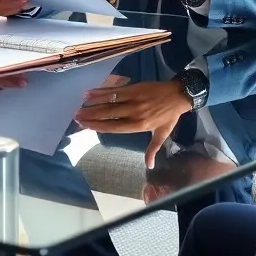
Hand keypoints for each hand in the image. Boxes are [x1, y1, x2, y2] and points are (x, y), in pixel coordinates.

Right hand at [75, 80, 193, 167]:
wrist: (179, 95)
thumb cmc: (169, 117)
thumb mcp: (162, 135)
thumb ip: (152, 149)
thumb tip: (149, 167)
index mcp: (139, 125)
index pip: (114, 127)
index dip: (98, 127)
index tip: (85, 127)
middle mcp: (134, 112)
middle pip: (107, 114)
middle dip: (90, 116)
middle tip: (76, 117)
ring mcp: (133, 99)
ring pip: (109, 102)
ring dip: (92, 104)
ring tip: (79, 107)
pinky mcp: (133, 88)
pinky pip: (114, 90)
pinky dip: (100, 91)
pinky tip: (88, 92)